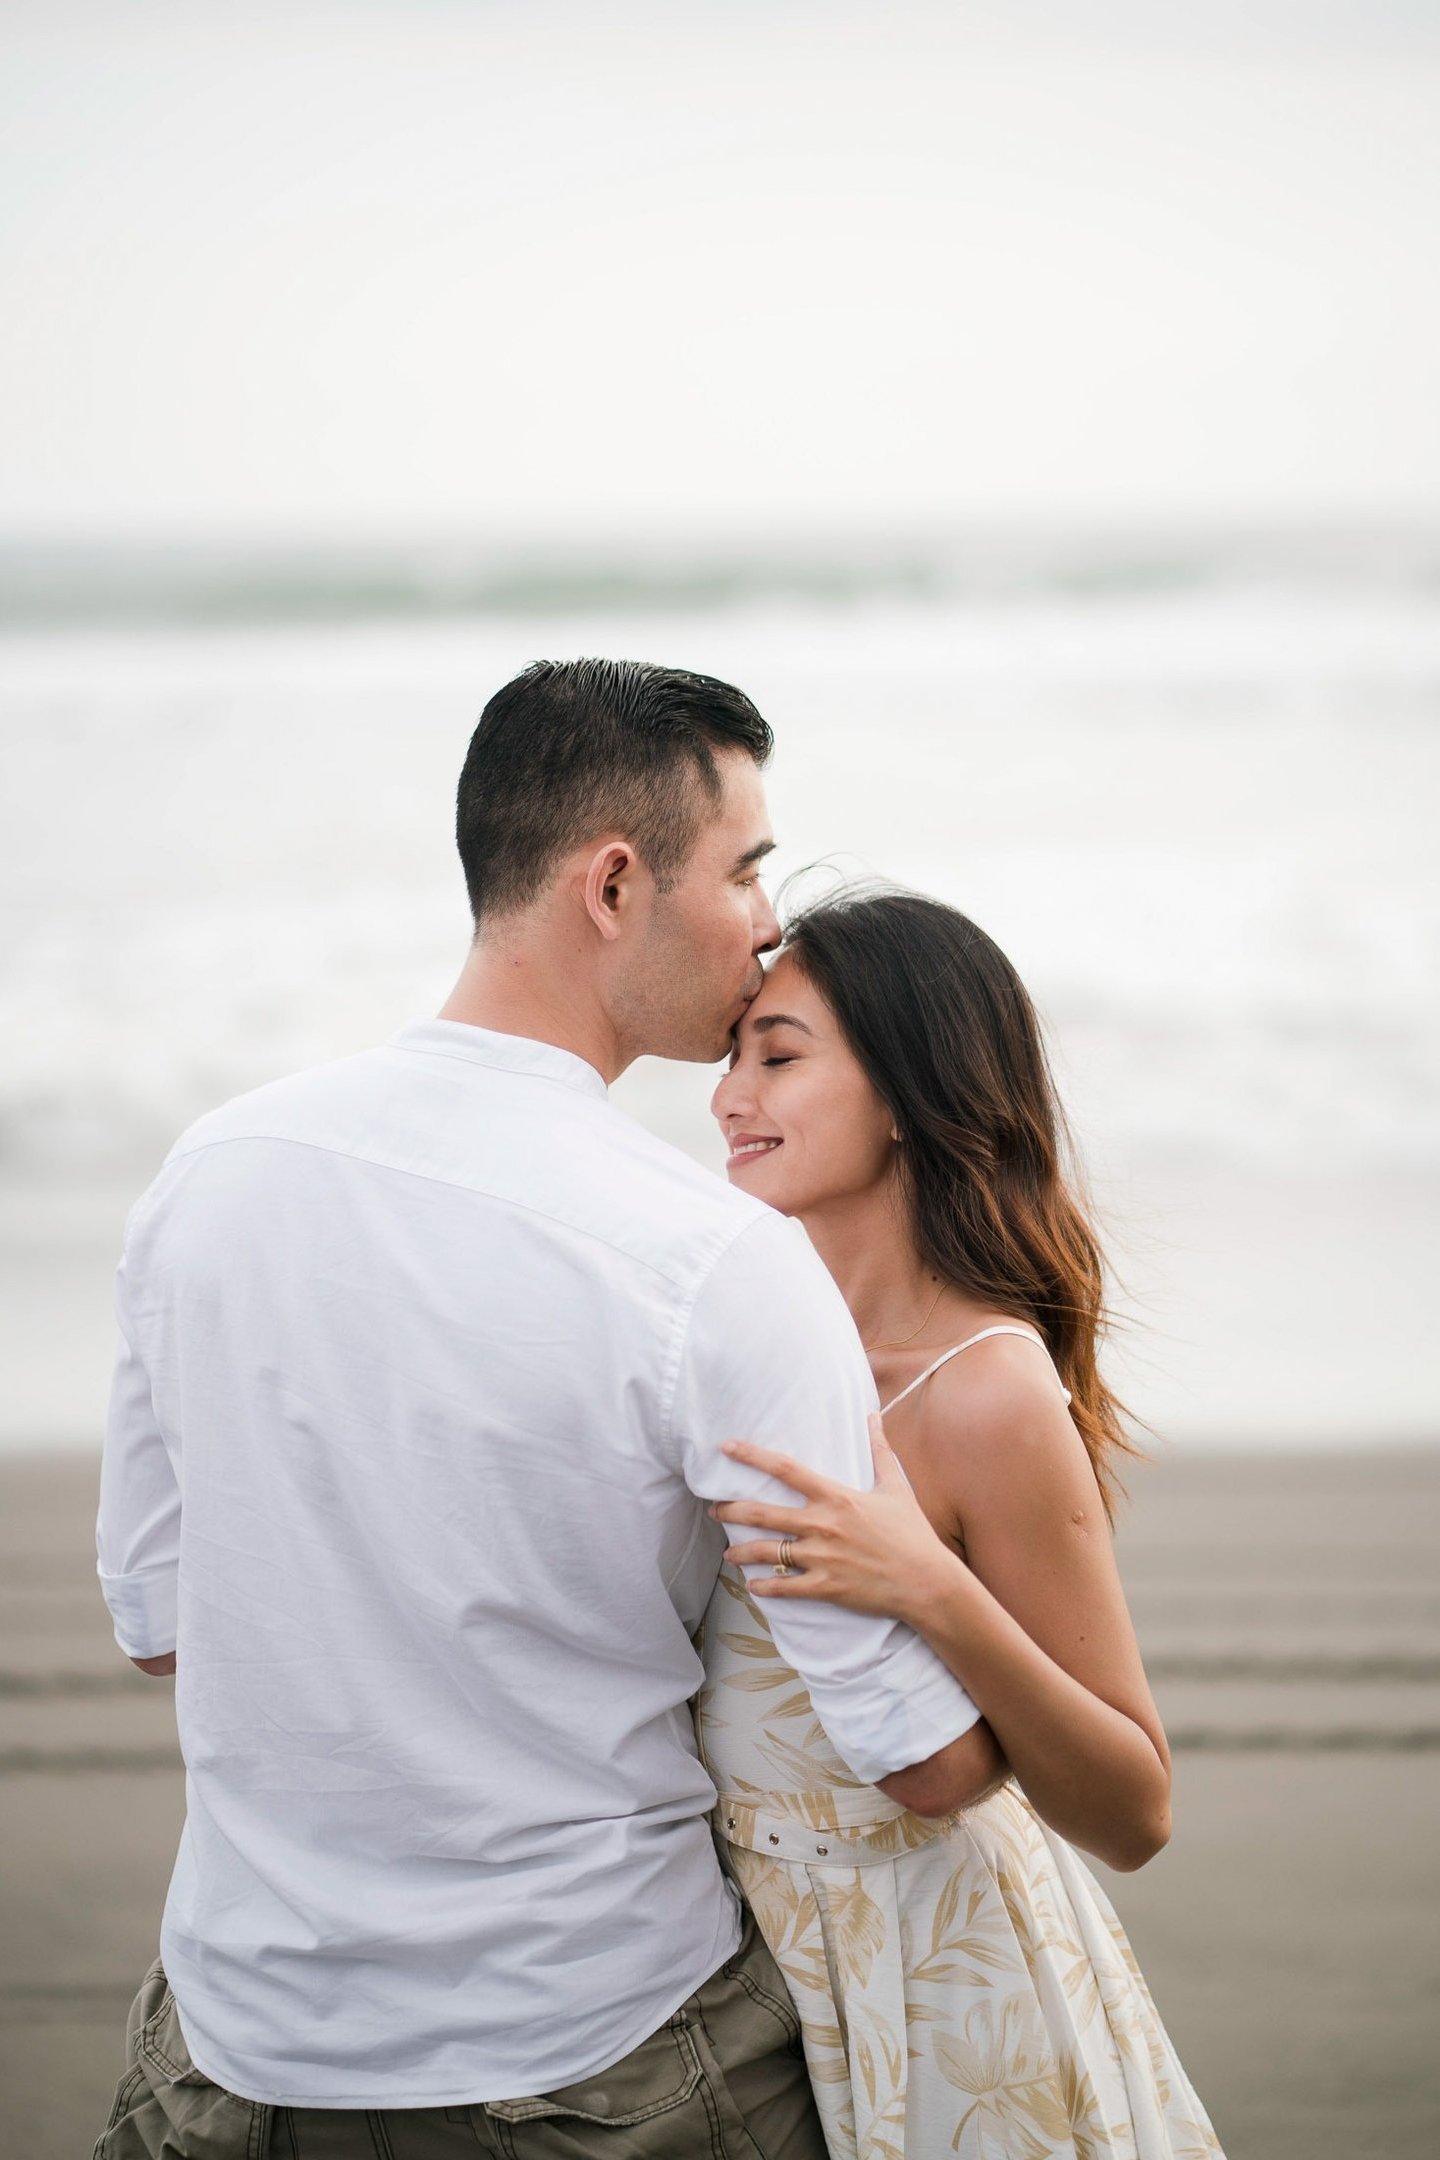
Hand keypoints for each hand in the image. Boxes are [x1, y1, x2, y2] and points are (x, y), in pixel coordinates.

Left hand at [711, 1414, 966, 1624]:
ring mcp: (822, 1557)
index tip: (727, 1447)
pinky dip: (764, 1588)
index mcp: (836, 1497)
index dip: (752, 1456)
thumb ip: (880, 1450)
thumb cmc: (913, 1533)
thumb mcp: (896, 1487)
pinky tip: (752, 1586)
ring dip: (742, 1553)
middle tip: (713, 1508)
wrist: (927, 1582)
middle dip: (732, 1509)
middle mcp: (823, 1525)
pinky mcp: (826, 1587)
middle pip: (764, 1513)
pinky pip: (785, 1588)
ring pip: (768, 1552)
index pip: (785, 1469)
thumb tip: (874, 1416)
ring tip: (728, 1553)